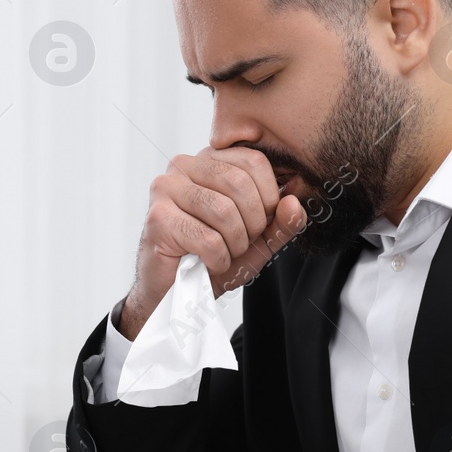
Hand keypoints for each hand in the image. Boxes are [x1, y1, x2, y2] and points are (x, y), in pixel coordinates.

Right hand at [119, 147, 307, 339]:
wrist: (175, 290)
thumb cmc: (213, 257)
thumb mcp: (259, 240)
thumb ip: (281, 222)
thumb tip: (294, 203)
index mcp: (210, 160)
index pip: (254, 161)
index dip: (269, 197)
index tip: (259, 223)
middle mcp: (184, 165)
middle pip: (239, 182)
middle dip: (252, 223)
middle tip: (241, 243)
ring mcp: (166, 189)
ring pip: (224, 211)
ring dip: (234, 244)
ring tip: (223, 253)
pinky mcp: (158, 218)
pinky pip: (208, 239)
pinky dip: (217, 260)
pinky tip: (207, 263)